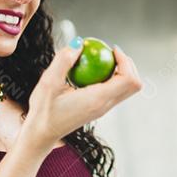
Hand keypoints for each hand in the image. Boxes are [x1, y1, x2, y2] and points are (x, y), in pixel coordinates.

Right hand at [20, 41, 141, 153]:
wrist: (42, 134)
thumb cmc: (43, 110)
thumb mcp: (48, 83)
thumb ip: (63, 61)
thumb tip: (79, 42)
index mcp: (98, 99)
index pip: (128, 80)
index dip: (125, 61)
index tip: (111, 49)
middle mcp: (105, 106)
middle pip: (134, 85)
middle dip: (128, 65)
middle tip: (110, 52)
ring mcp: (103, 109)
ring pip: (127, 89)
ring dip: (122, 71)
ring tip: (101, 59)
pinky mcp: (99, 109)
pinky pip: (115, 91)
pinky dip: (112, 78)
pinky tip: (91, 70)